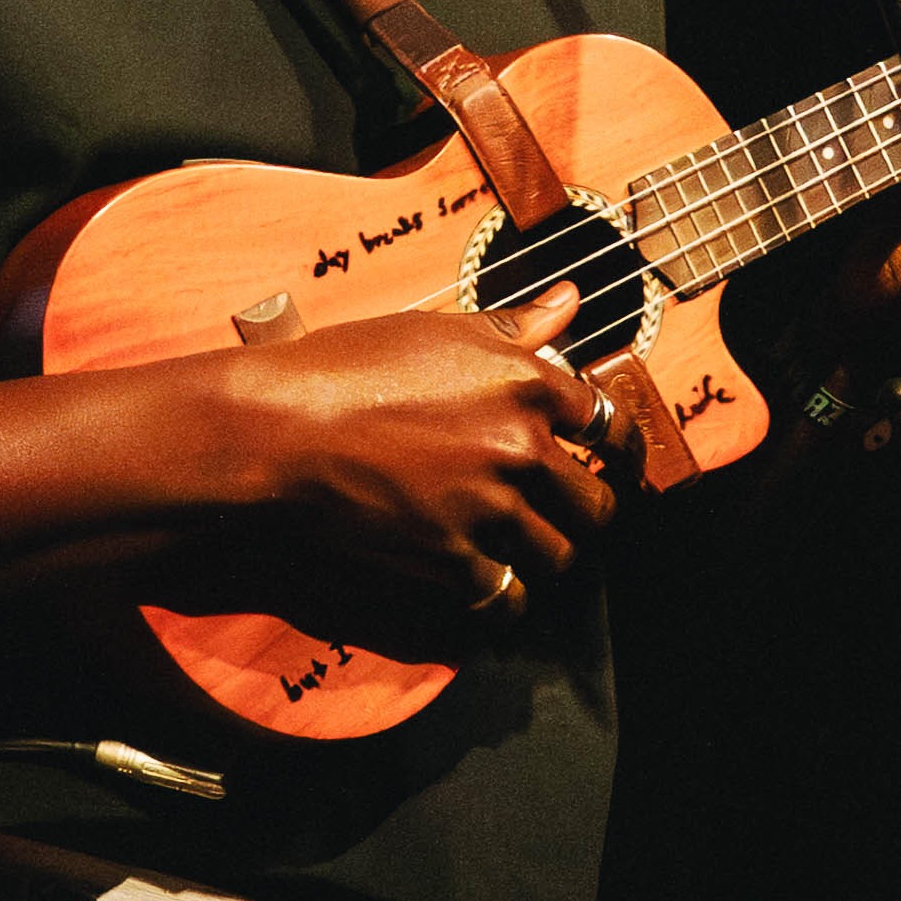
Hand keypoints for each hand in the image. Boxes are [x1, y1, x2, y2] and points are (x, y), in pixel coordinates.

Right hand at [209, 279, 622, 623]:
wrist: (281, 427)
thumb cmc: (349, 368)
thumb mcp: (439, 329)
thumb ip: (515, 326)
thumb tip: (570, 300)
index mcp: (527, 384)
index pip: (610, 424)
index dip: (619, 449)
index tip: (615, 463)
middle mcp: (521, 446)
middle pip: (597, 503)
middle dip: (586, 512)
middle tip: (564, 513)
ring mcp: (491, 507)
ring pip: (561, 556)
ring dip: (547, 556)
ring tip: (524, 548)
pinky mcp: (454, 558)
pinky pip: (509, 599)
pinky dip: (503, 600)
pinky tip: (490, 587)